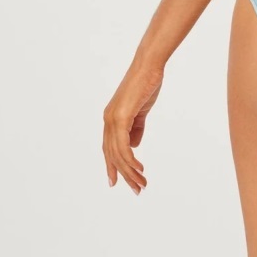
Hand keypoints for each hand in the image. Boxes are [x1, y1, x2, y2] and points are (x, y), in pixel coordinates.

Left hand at [103, 63, 163, 193]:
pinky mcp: (120, 117)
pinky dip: (130, 160)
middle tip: (136, 190)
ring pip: (118, 154)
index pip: (109, 148)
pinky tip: (139, 170)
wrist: (149, 66)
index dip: (112, 166)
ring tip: (142, 184)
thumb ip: (136, 127)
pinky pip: (123, 146)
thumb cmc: (146, 83)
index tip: (116, 182)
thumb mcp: (141, 110)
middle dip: (124, 175)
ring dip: (130, 172)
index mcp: (111, 118)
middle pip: (112, 155)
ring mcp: (112, 119)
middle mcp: (108, 120)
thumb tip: (134, 145)